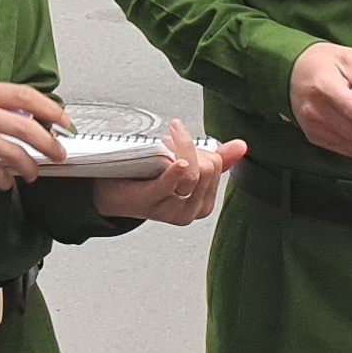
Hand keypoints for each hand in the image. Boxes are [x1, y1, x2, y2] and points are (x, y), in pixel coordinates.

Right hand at [0, 80, 67, 187]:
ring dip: (30, 167)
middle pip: (25, 125)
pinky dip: (6, 179)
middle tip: (58, 153)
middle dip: (49, 143)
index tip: (65, 123)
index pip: (24, 95)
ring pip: (13, 152)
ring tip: (33, 173)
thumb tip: (35, 119)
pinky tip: (7, 181)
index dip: (51, 110)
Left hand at [94, 119, 246, 223]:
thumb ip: (215, 159)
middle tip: (169, 141)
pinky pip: (173, 183)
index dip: (200, 149)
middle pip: (208, 168)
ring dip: (180, 148)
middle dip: (190, 147)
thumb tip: (242, 146)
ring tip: (165, 144)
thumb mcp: (184, 167)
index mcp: (203, 203)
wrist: (109, 192)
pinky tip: (176, 160)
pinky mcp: (152, 204)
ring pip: (193, 172)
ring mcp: (172, 211)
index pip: (217, 166)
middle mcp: (191, 211)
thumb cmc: (146, 178)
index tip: (180, 142)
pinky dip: (176, 168)